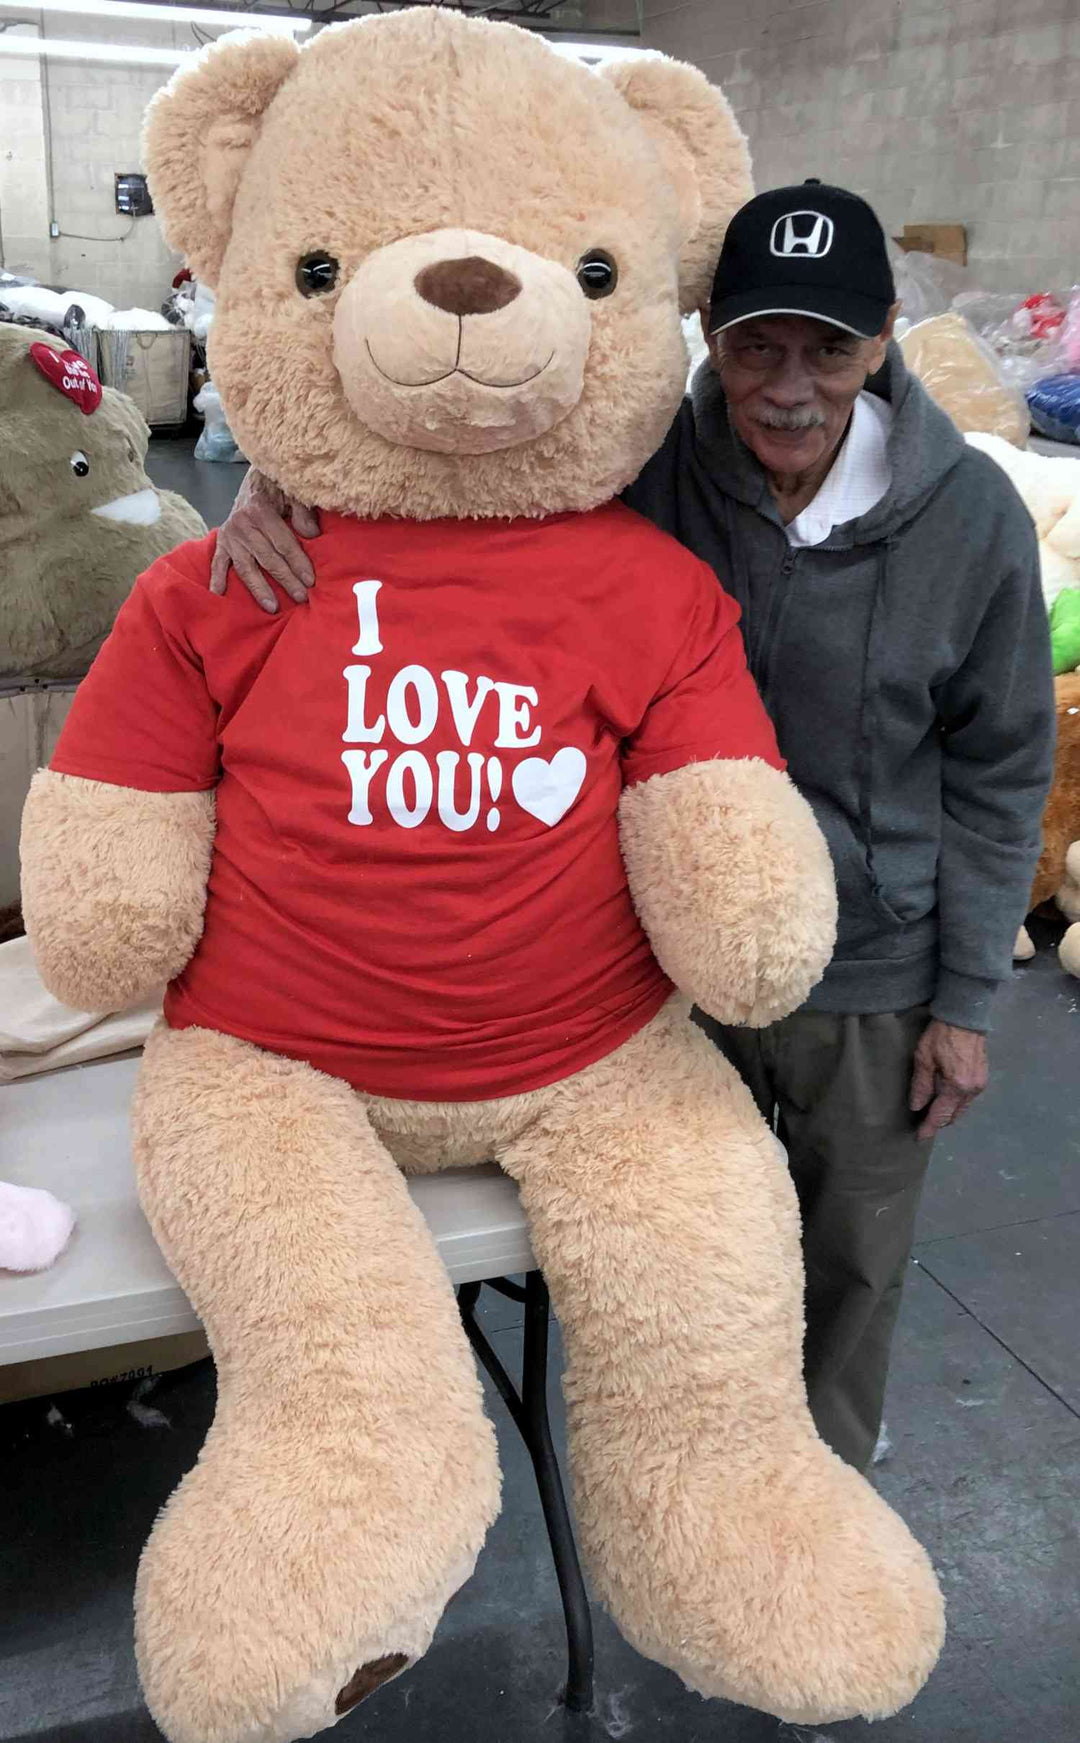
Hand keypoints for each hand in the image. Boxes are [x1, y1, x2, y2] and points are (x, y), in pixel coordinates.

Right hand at [209, 468, 319, 612]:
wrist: (255, 480)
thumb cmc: (278, 488)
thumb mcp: (294, 493)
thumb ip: (303, 512)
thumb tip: (312, 535)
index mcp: (261, 511)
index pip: (283, 543)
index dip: (298, 563)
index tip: (310, 581)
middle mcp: (243, 524)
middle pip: (268, 559)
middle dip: (286, 580)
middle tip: (301, 598)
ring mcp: (231, 535)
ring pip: (246, 567)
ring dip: (259, 588)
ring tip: (272, 607)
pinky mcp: (222, 542)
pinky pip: (218, 563)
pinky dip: (217, 579)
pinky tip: (218, 595)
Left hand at [909, 1020, 987, 1140]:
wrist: (965, 1017)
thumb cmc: (941, 1035)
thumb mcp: (924, 1059)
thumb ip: (921, 1086)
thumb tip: (917, 1107)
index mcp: (956, 1087)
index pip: (940, 1116)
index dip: (929, 1128)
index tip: (919, 1138)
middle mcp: (972, 1091)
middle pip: (954, 1116)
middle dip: (938, 1121)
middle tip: (922, 1122)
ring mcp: (980, 1085)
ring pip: (962, 1108)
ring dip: (948, 1112)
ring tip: (932, 1110)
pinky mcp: (983, 1078)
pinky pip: (967, 1099)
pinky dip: (956, 1102)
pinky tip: (945, 1097)